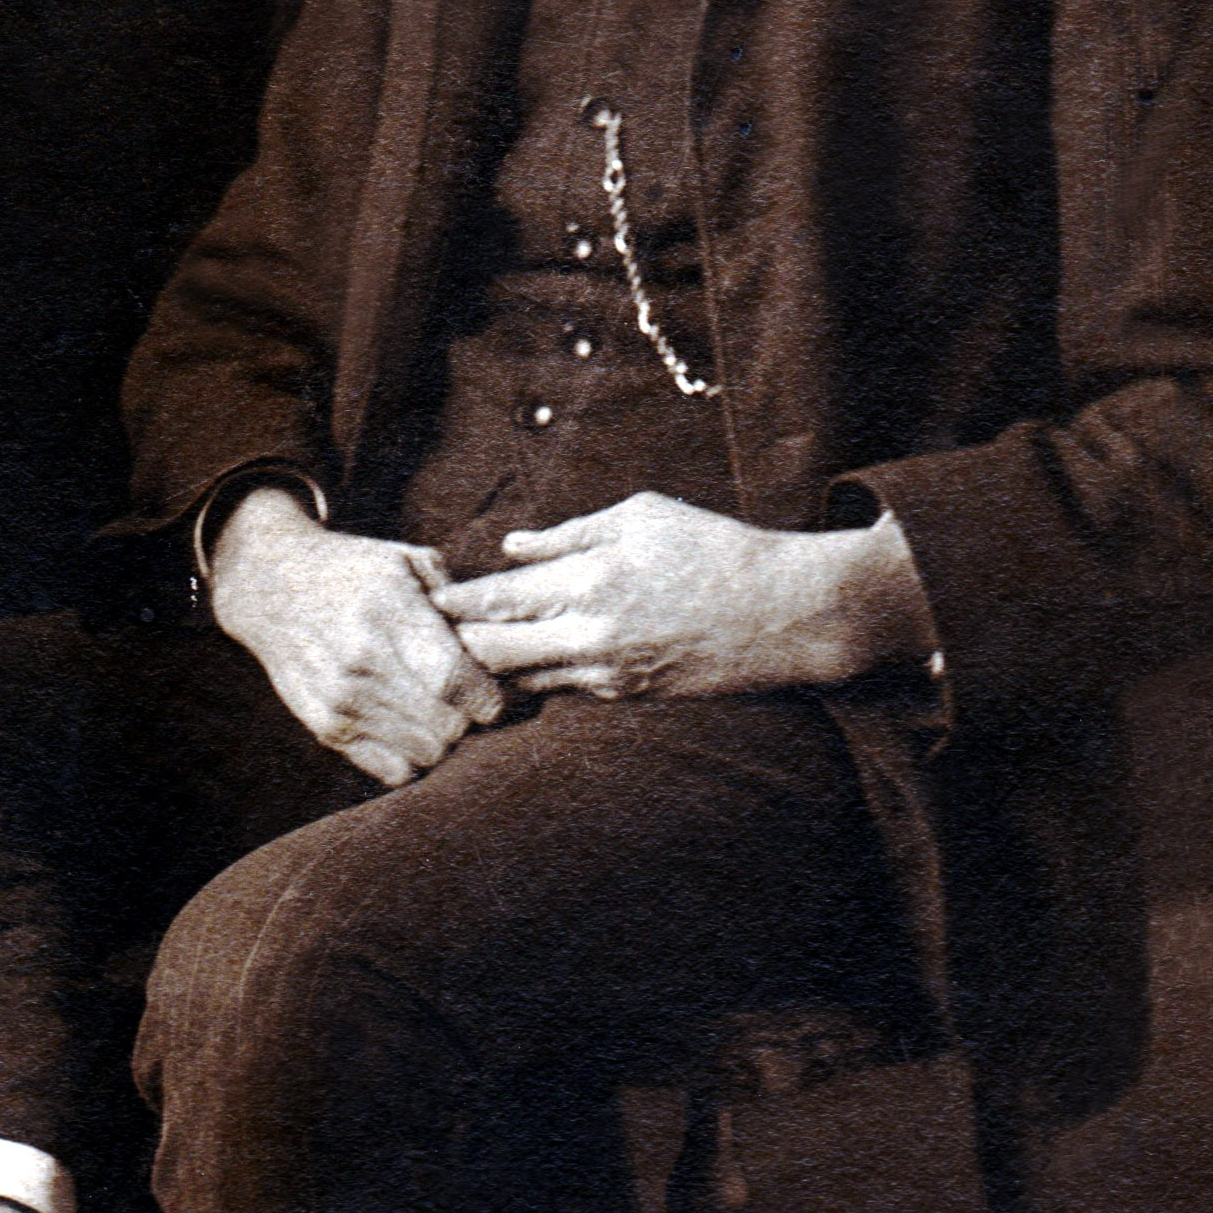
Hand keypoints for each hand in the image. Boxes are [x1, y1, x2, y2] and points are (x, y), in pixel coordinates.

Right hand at [206, 487, 505, 785]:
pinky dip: (411, 757)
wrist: (269, 586)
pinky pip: (393, 770)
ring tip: (434, 711)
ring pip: (427, 754)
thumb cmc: (353, 572)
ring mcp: (340, 700)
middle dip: (468, 718)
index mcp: (389, 612)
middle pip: (449, 726)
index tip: (490, 690)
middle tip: (464, 700)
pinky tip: (407, 727)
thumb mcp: (408, 561)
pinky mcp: (325, 727)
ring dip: (441, 739)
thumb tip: (501, 644)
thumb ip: (459, 599)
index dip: (488, 697)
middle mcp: (362, 662)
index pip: (457, 682)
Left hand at [442, 495, 930, 699]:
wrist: (786, 613)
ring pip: (522, 680)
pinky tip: (515, 672)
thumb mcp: (642, 517)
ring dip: (489, 670)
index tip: (426, 598)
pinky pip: (562, 692)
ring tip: (457, 658)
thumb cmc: (715, 549)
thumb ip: (569, 533)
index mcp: (590, 579)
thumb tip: (511, 548)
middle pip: (493, 650)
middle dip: (456, 643)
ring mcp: (608, 672)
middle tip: (427, 635)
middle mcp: (591, 633)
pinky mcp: (628, 695)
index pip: (497, 598)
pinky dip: (533, 682)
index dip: (454, 602)